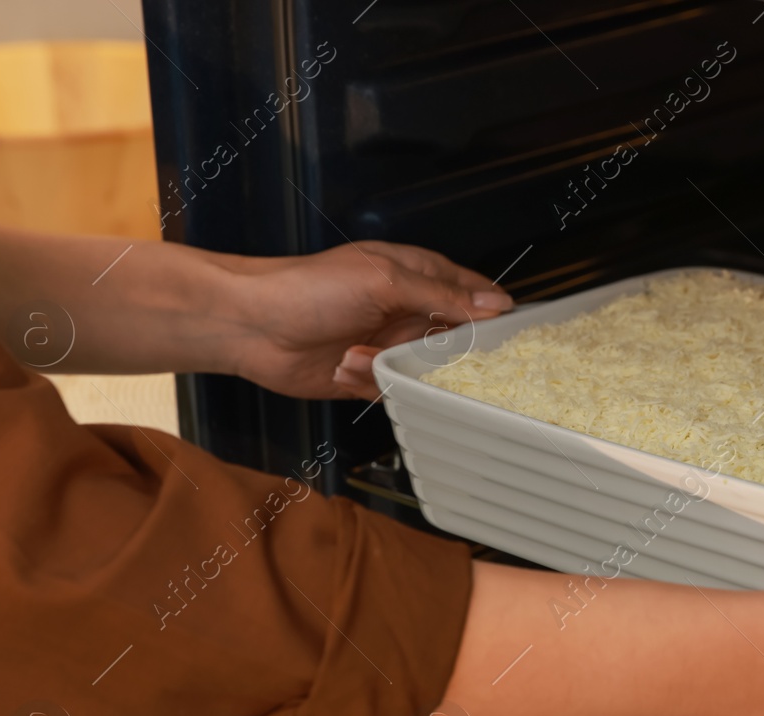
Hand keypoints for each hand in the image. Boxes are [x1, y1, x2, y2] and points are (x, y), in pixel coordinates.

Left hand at [222, 241, 512, 399]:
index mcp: (417, 275)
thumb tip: (494, 306)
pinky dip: (370, 384)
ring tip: (357, 352)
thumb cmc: (309, 288)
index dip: (495, 315)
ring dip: (394, 369)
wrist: (251, 326)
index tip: (512, 336)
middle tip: (424, 354)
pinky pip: (394, 392)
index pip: (474, 294)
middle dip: (443, 354)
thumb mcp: (385, 281)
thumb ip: (442, 296)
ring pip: (426, 373)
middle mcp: (407, 311)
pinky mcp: (369, 377)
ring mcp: (389, 345)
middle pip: (457, 342)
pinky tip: (343, 366)